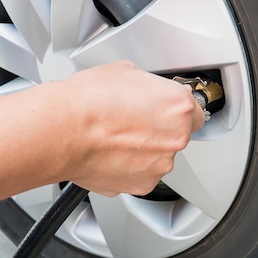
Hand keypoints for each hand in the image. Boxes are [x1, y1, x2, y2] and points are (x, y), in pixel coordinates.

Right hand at [56, 61, 204, 196]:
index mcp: (178, 107)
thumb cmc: (89, 100)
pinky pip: (141, 174)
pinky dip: (129, 166)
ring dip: (144, 149)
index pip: (195, 111)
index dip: (177, 110)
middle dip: (158, 128)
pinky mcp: (140, 184)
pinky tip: (110, 152)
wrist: (63, 129)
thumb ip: (150, 87)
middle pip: (176, 134)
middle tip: (131, 119)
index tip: (167, 110)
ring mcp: (159, 165)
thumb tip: (148, 91)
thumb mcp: (127, 72)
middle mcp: (175, 138)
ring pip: (158, 156)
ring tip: (116, 136)